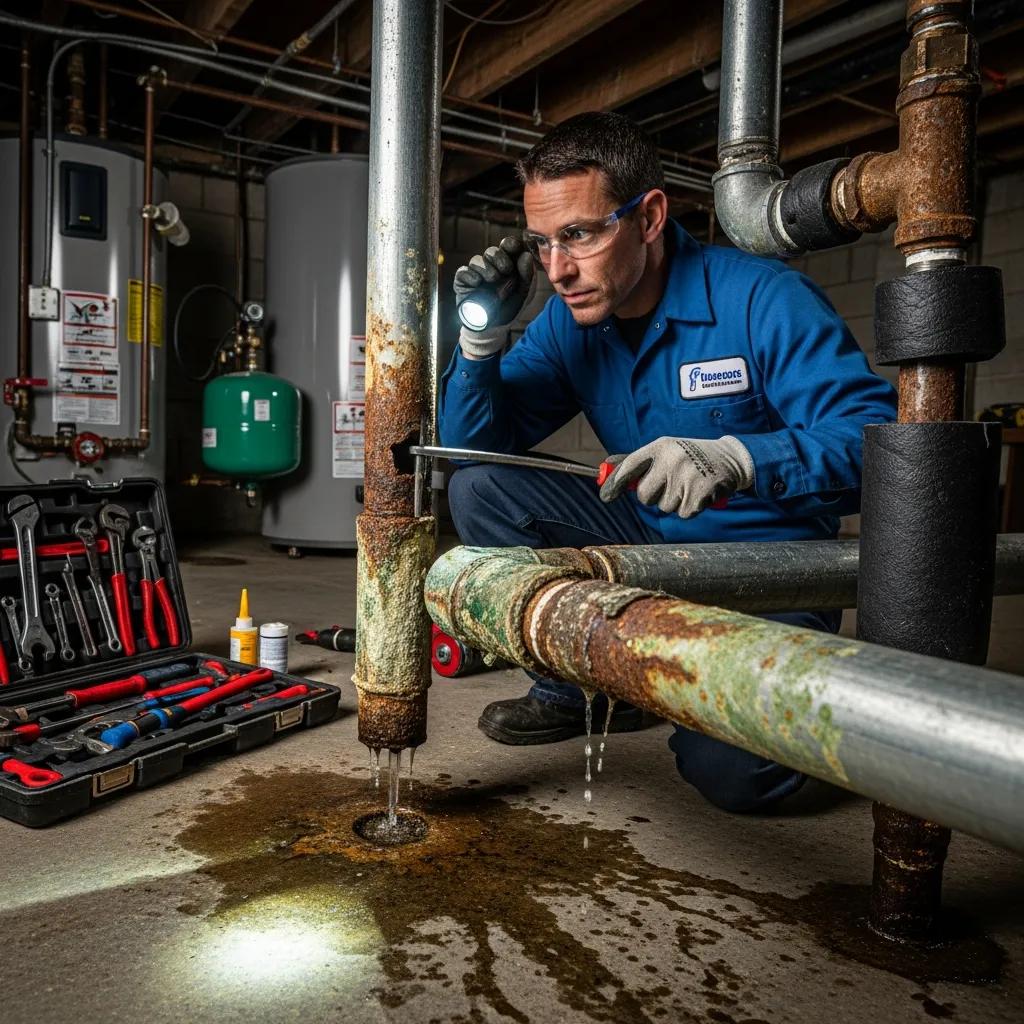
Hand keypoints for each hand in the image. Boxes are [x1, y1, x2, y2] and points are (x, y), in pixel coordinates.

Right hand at [454, 235, 534, 358]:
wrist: (494, 326)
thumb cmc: (510, 306)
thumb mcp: (524, 292)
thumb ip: (527, 274)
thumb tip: (526, 255)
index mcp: (508, 264)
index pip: (507, 247)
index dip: (510, 244)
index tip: (513, 247)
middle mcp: (491, 266)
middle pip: (492, 251)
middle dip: (499, 258)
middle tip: (506, 270)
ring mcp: (476, 273)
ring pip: (477, 259)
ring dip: (487, 268)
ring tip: (493, 280)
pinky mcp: (462, 281)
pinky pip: (463, 271)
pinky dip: (471, 275)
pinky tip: (477, 284)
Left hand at [599, 436, 754, 517]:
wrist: (730, 459)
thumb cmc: (691, 457)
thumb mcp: (667, 451)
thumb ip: (639, 463)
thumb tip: (606, 470)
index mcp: (661, 447)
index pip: (630, 465)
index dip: (615, 482)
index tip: (605, 496)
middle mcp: (671, 459)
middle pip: (644, 495)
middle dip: (652, 496)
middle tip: (668, 486)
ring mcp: (686, 477)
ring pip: (664, 507)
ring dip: (674, 502)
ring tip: (688, 485)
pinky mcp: (699, 493)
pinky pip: (682, 514)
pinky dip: (690, 508)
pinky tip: (699, 493)